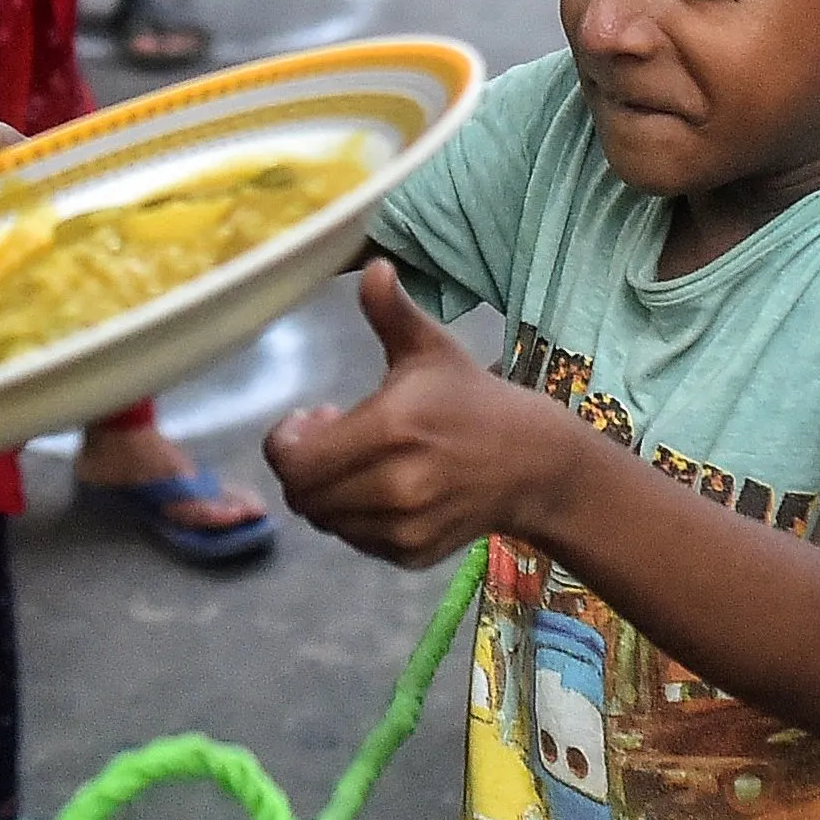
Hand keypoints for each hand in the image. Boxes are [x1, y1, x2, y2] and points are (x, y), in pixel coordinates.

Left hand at [260, 264, 582, 563]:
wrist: (533, 464)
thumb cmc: (472, 399)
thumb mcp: (431, 349)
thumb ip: (391, 312)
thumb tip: (373, 265)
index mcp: (390, 429)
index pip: (295, 461)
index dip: (286, 442)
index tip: (311, 419)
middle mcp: (394, 485)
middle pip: (303, 495)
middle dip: (304, 466)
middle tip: (328, 440)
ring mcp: (404, 526)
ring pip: (326, 521)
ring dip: (327, 493)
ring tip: (355, 462)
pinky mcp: (412, 554)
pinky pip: (355, 541)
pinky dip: (354, 518)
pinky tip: (379, 488)